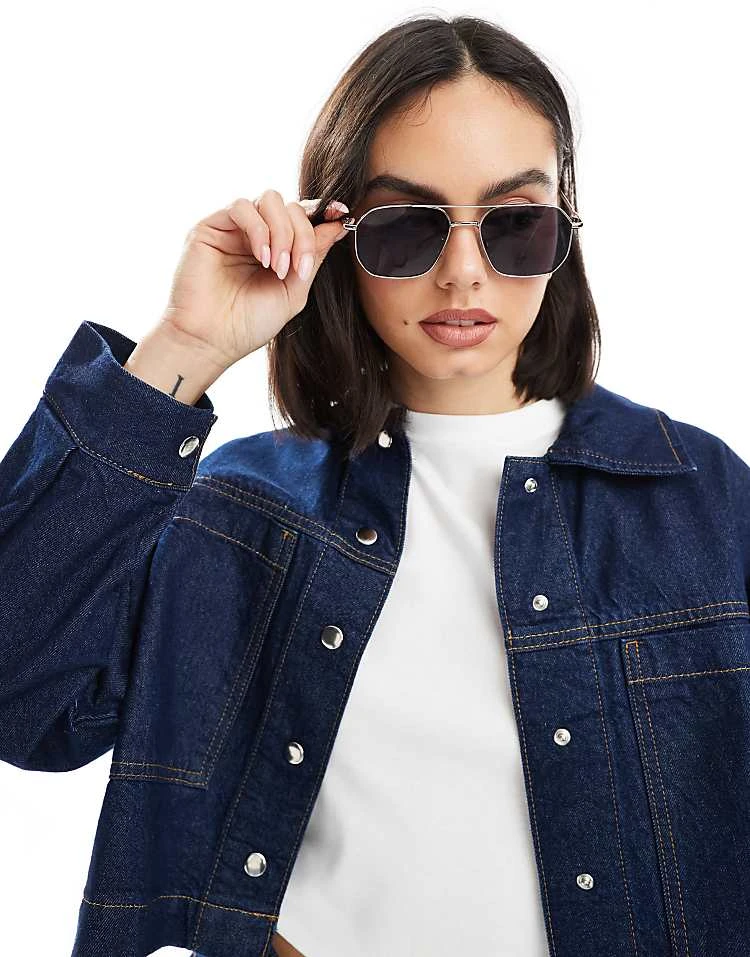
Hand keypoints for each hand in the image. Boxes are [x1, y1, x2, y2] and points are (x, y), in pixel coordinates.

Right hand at [159, 191, 349, 368]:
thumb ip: (313, 257)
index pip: (303, 217)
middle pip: (291, 206)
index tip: (342, 215)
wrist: (212, 340)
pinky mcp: (211, 227)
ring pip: (269, 200)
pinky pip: (242, 207)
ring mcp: (234, 229)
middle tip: (298, 269)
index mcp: (277, 248)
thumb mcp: (294, 291)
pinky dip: (260, 230)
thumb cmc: (249, 323)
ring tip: (278, 268)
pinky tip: (261, 258)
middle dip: (303, 236)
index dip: (323, 212)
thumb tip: (338, 225)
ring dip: (282, 233)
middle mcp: (257, 234)